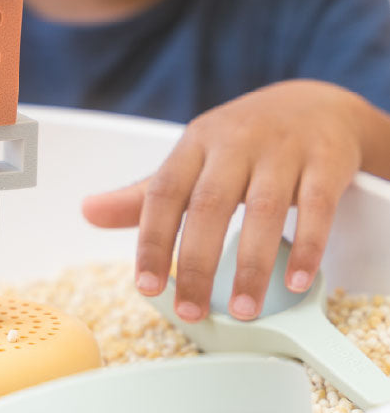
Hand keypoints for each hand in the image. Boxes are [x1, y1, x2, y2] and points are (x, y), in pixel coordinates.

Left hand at [82, 81, 366, 322]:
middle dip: (195, 262)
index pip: (163, 193)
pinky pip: (316, 206)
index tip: (145, 286)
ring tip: (241, 309)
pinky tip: (295, 281)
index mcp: (193, 145)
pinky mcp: (324, 160)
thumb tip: (87, 212)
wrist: (313, 104)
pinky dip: (305, 245)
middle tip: (191, 309)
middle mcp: (233, 144)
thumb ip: (143, 194)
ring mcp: (281, 150)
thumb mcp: (190, 159)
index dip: (150, 240)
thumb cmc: (241, 142)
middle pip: (208, 204)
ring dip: (249, 264)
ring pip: (261, 209)